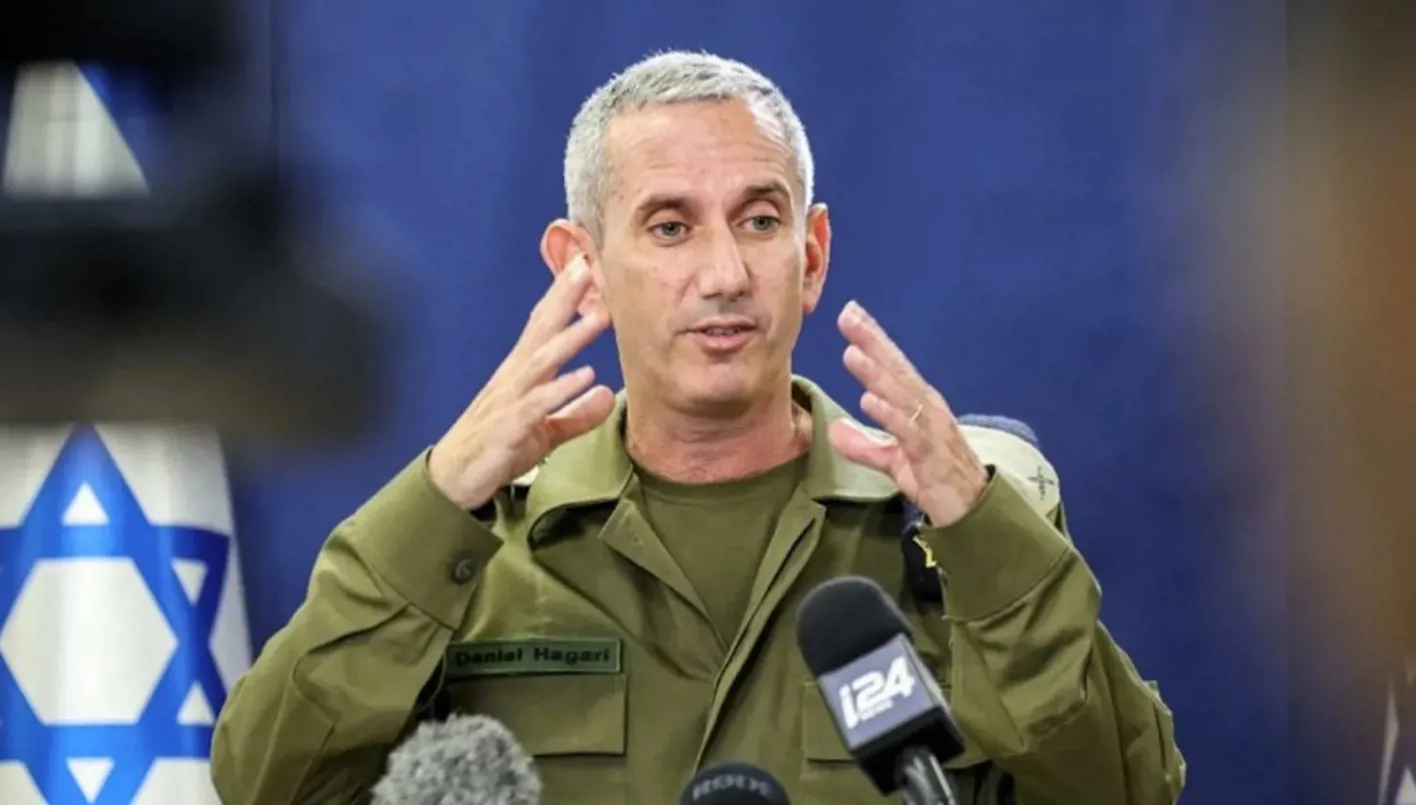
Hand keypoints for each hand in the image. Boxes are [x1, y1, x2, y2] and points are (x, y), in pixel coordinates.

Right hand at [428, 257, 614, 508]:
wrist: (455, 481)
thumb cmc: (498, 449)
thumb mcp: (546, 431)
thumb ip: (576, 413)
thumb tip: (606, 393)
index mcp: (522, 375)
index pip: (543, 327)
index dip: (561, 297)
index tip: (582, 265)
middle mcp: (514, 379)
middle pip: (540, 331)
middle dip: (563, 298)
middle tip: (585, 265)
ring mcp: (509, 400)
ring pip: (542, 361)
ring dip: (570, 337)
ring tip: (599, 316)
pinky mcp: (508, 427)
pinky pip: (537, 405)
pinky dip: (561, 389)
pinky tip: (585, 375)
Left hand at [827, 300, 987, 527]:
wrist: (972, 509)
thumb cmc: (935, 477)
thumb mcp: (893, 459)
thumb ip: (864, 444)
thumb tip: (834, 429)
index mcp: (918, 403)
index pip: (891, 365)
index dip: (872, 339)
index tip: (849, 312)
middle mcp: (926, 407)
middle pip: (896, 369)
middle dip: (872, 341)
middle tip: (848, 315)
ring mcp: (931, 428)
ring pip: (901, 395)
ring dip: (876, 373)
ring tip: (851, 353)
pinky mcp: (931, 453)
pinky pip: (908, 431)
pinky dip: (889, 414)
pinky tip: (869, 400)